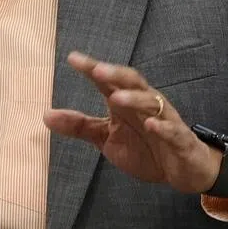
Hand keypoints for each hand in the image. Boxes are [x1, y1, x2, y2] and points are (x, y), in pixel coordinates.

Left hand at [44, 52, 227, 196]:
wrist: (182, 170)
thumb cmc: (144, 147)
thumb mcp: (107, 138)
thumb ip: (80, 125)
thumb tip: (45, 115)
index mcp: (126, 101)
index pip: (107, 80)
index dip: (91, 68)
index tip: (72, 58)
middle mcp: (146, 103)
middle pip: (132, 81)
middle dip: (115, 74)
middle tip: (96, 70)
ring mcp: (165, 119)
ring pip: (152, 102)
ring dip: (134, 98)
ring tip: (115, 98)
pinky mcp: (180, 139)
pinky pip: (172, 130)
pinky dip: (162, 127)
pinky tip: (151, 125)